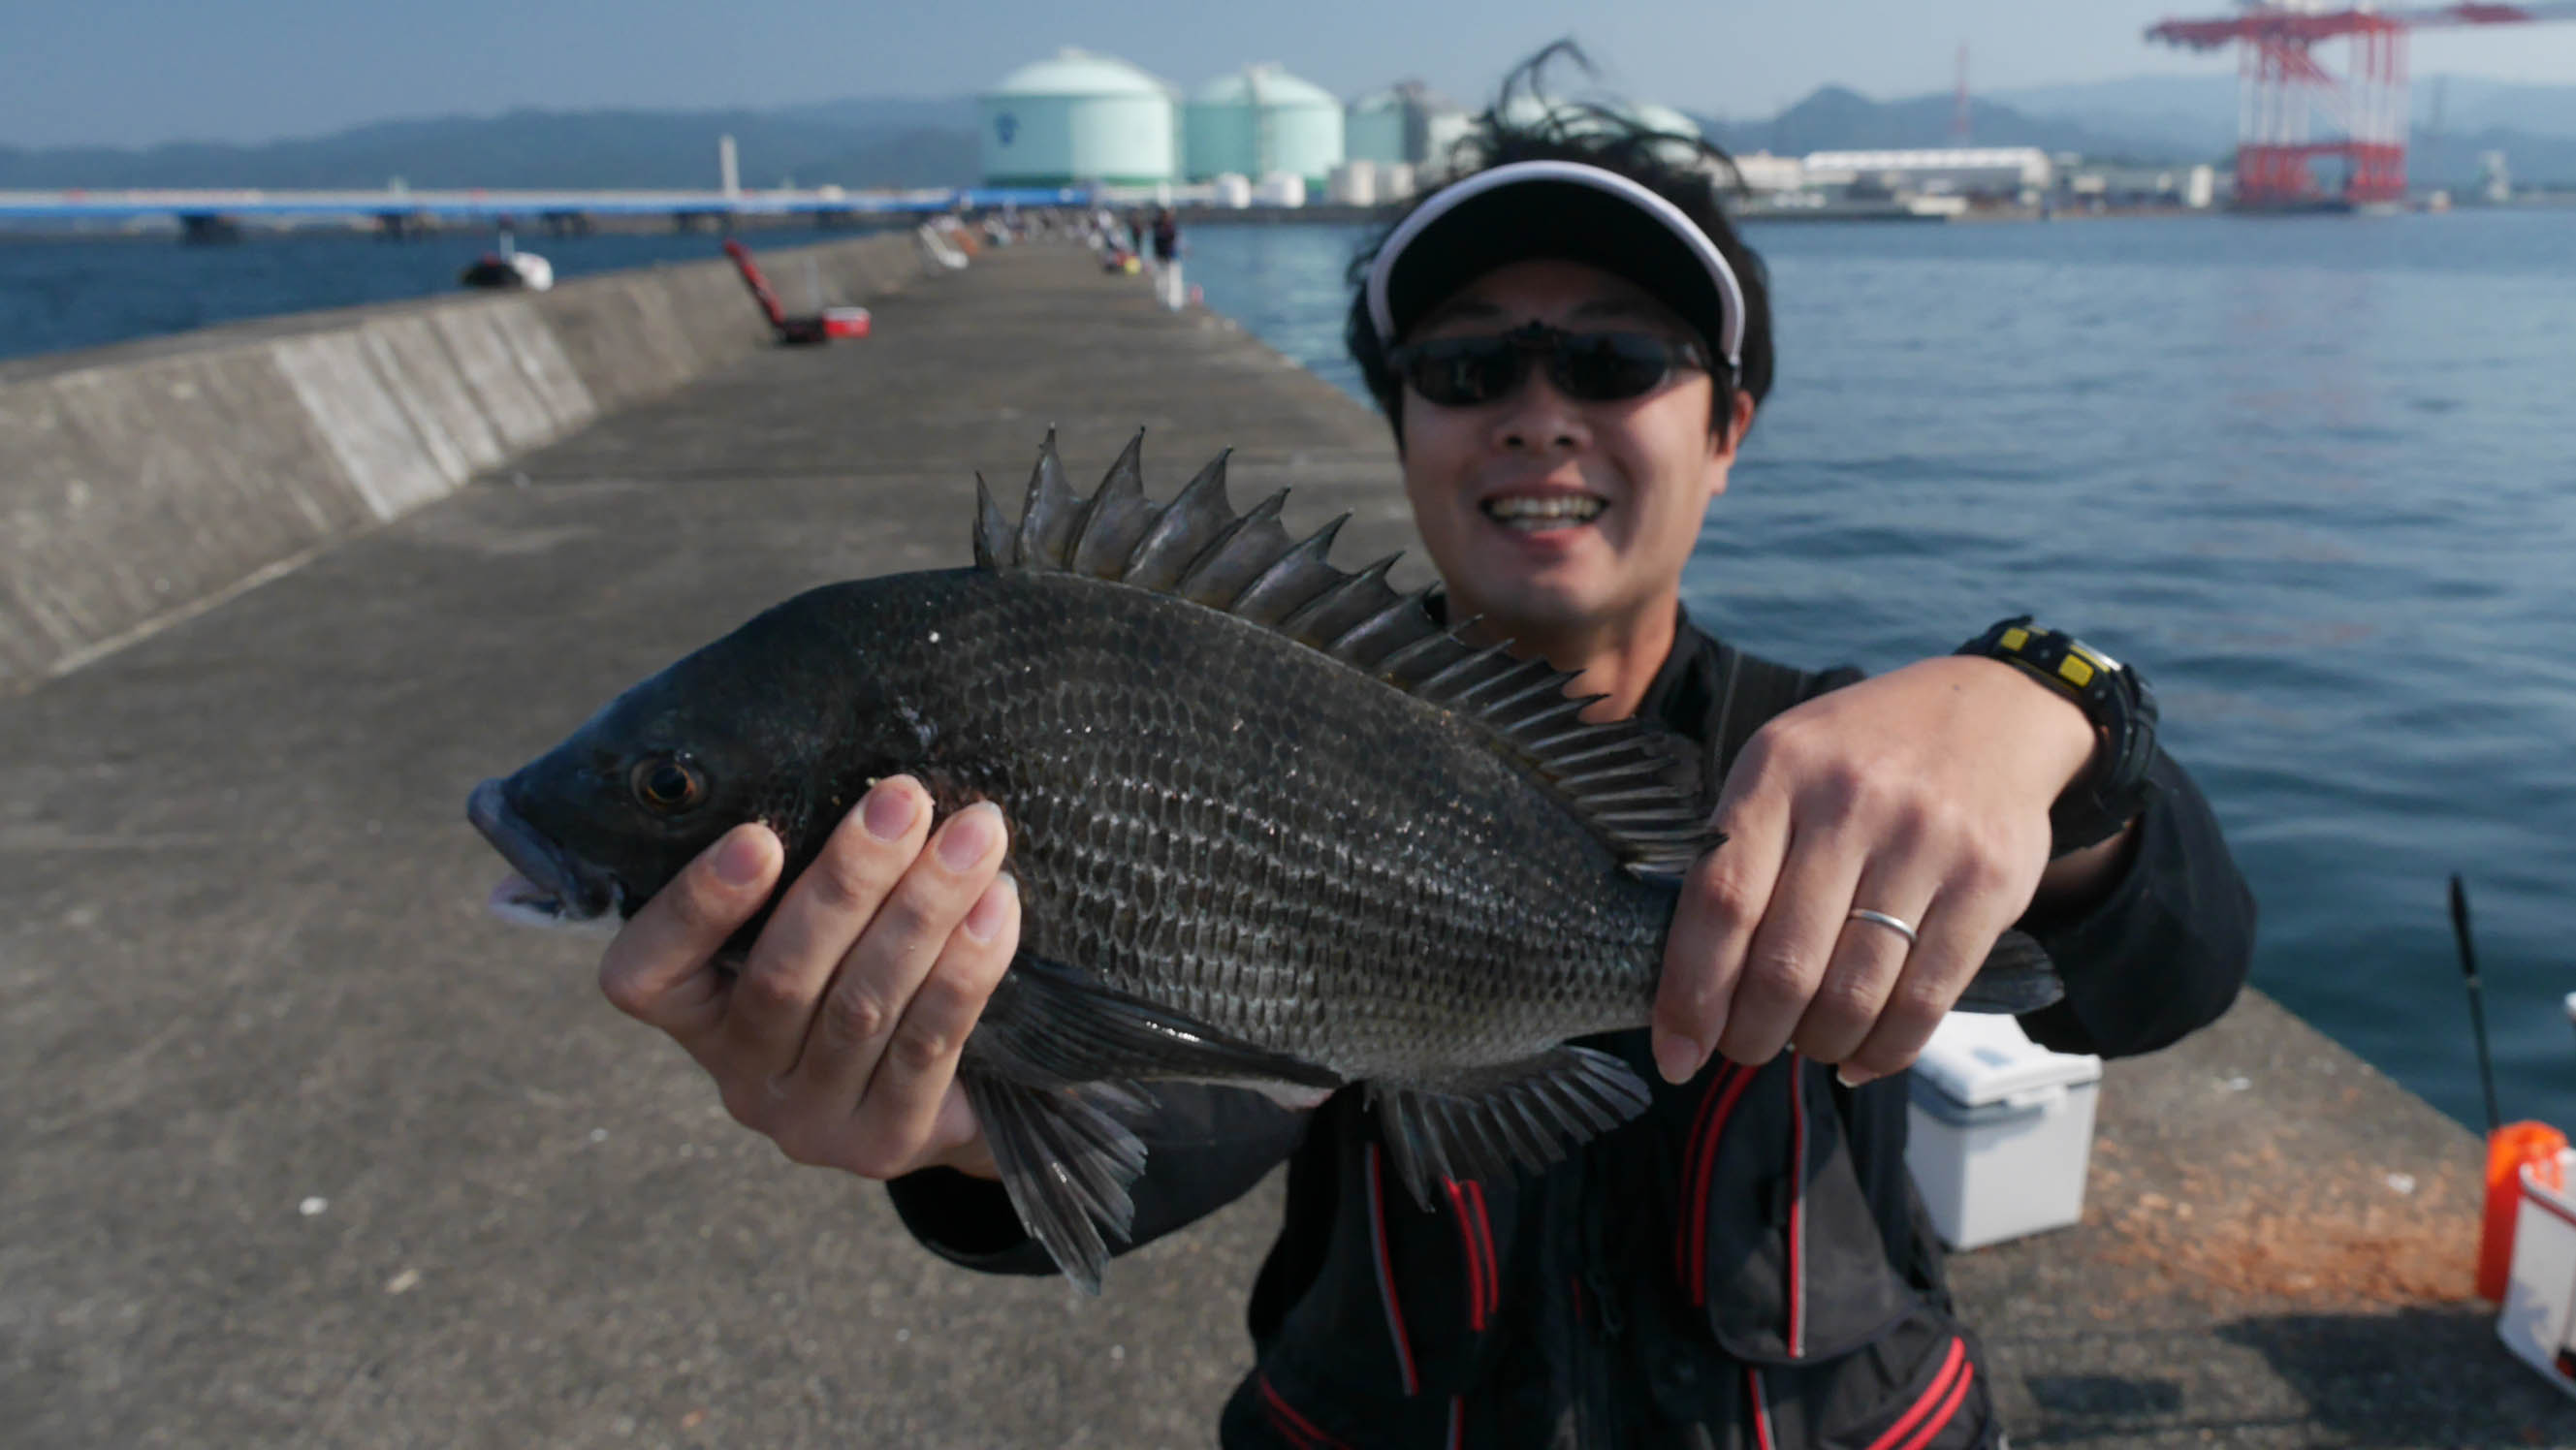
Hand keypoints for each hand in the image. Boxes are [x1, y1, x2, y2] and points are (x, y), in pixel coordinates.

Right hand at [596, 776, 1018, 1180]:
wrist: (955, 1087)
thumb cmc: (866, 965)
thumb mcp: (818, 925)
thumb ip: (806, 872)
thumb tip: (864, 788)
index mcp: (692, 1015)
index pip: (646, 976)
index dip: (695, 908)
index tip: (757, 838)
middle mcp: (739, 1079)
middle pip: (784, 977)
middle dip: (850, 879)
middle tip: (904, 800)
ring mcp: (808, 1123)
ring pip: (863, 1005)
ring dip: (924, 910)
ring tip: (974, 836)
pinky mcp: (883, 1143)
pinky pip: (927, 1044)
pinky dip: (966, 969)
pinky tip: (998, 907)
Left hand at [1652, 656, 2100, 1085]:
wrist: (1989, 711)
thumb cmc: (1858, 757)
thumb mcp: (1782, 767)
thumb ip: (1736, 853)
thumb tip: (1690, 985)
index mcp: (1779, 770)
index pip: (1721, 901)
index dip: (1692, 993)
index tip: (1675, 1053)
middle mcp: (1851, 802)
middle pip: (1785, 962)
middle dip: (1752, 1034)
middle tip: (1744, 1049)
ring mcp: (1926, 842)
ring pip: (1854, 992)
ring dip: (1817, 1044)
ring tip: (1804, 1045)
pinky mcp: (1989, 882)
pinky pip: (1927, 998)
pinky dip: (1885, 1049)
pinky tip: (1860, 1058)